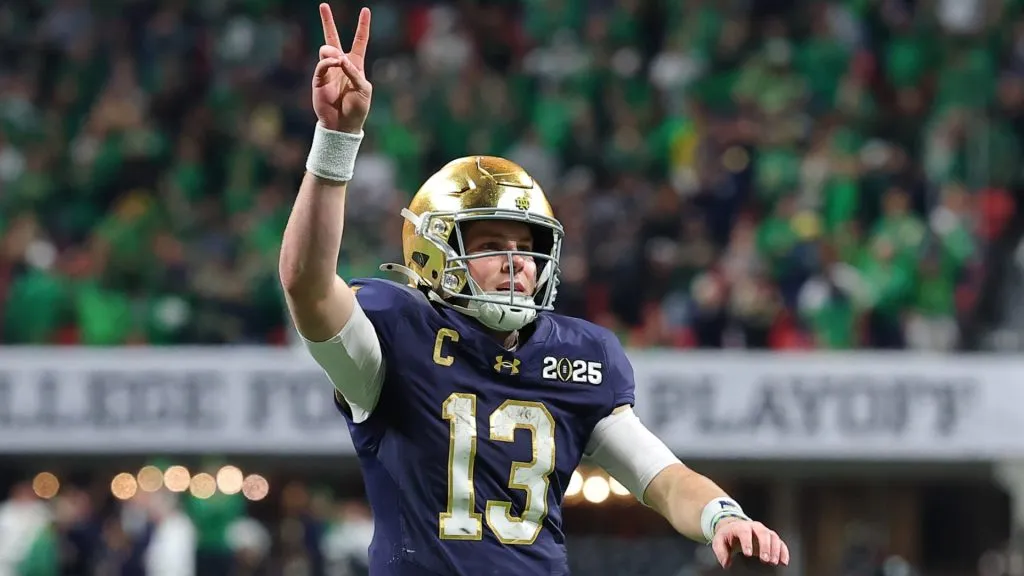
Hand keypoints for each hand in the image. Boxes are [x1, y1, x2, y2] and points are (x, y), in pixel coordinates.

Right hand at [313, 3, 371, 133]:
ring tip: (338, 59)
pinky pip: (322, 65)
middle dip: (328, 22)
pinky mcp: (319, 80)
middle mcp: (341, 65)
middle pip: (333, 38)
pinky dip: (328, 62)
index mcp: (356, 65)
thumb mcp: (364, 90)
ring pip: (327, 51)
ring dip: (332, 52)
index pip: (360, 41)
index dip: (363, 26)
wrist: (343, 125)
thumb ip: (355, 73)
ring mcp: (329, 71)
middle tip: (323, 5)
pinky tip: (334, 63)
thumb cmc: (357, 109)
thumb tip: (340, 58)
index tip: (365, 11)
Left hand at [711, 518, 789, 568]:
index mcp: (741, 526)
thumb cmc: (728, 536)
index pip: (745, 532)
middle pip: (763, 533)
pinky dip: (784, 552)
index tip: (748, 554)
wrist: (735, 528)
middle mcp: (755, 527)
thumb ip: (721, 552)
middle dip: (765, 547)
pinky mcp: (771, 538)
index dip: (747, 542)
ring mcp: (765, 531)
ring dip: (775, 550)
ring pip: (773, 537)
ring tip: (774, 562)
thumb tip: (726, 563)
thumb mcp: (719, 542)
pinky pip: (780, 543)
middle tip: (765, 560)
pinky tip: (784, 562)